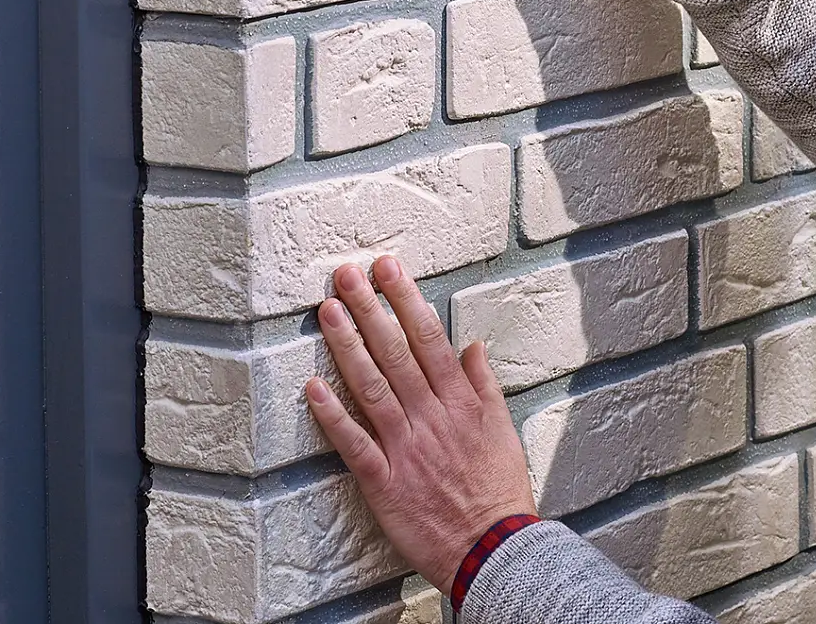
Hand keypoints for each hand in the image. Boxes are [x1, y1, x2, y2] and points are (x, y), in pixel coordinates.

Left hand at [304, 256, 536, 597]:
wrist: (492, 548)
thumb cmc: (497, 491)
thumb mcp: (502, 429)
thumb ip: (483, 385)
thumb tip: (471, 346)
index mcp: (460, 401)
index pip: (428, 337)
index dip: (405, 299)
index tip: (387, 268)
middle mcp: (431, 416)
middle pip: (395, 352)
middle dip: (370, 309)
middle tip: (346, 274)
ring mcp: (405, 447)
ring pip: (372, 387)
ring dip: (348, 347)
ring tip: (328, 312)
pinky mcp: (384, 482)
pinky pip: (354, 444)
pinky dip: (333, 416)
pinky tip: (313, 388)